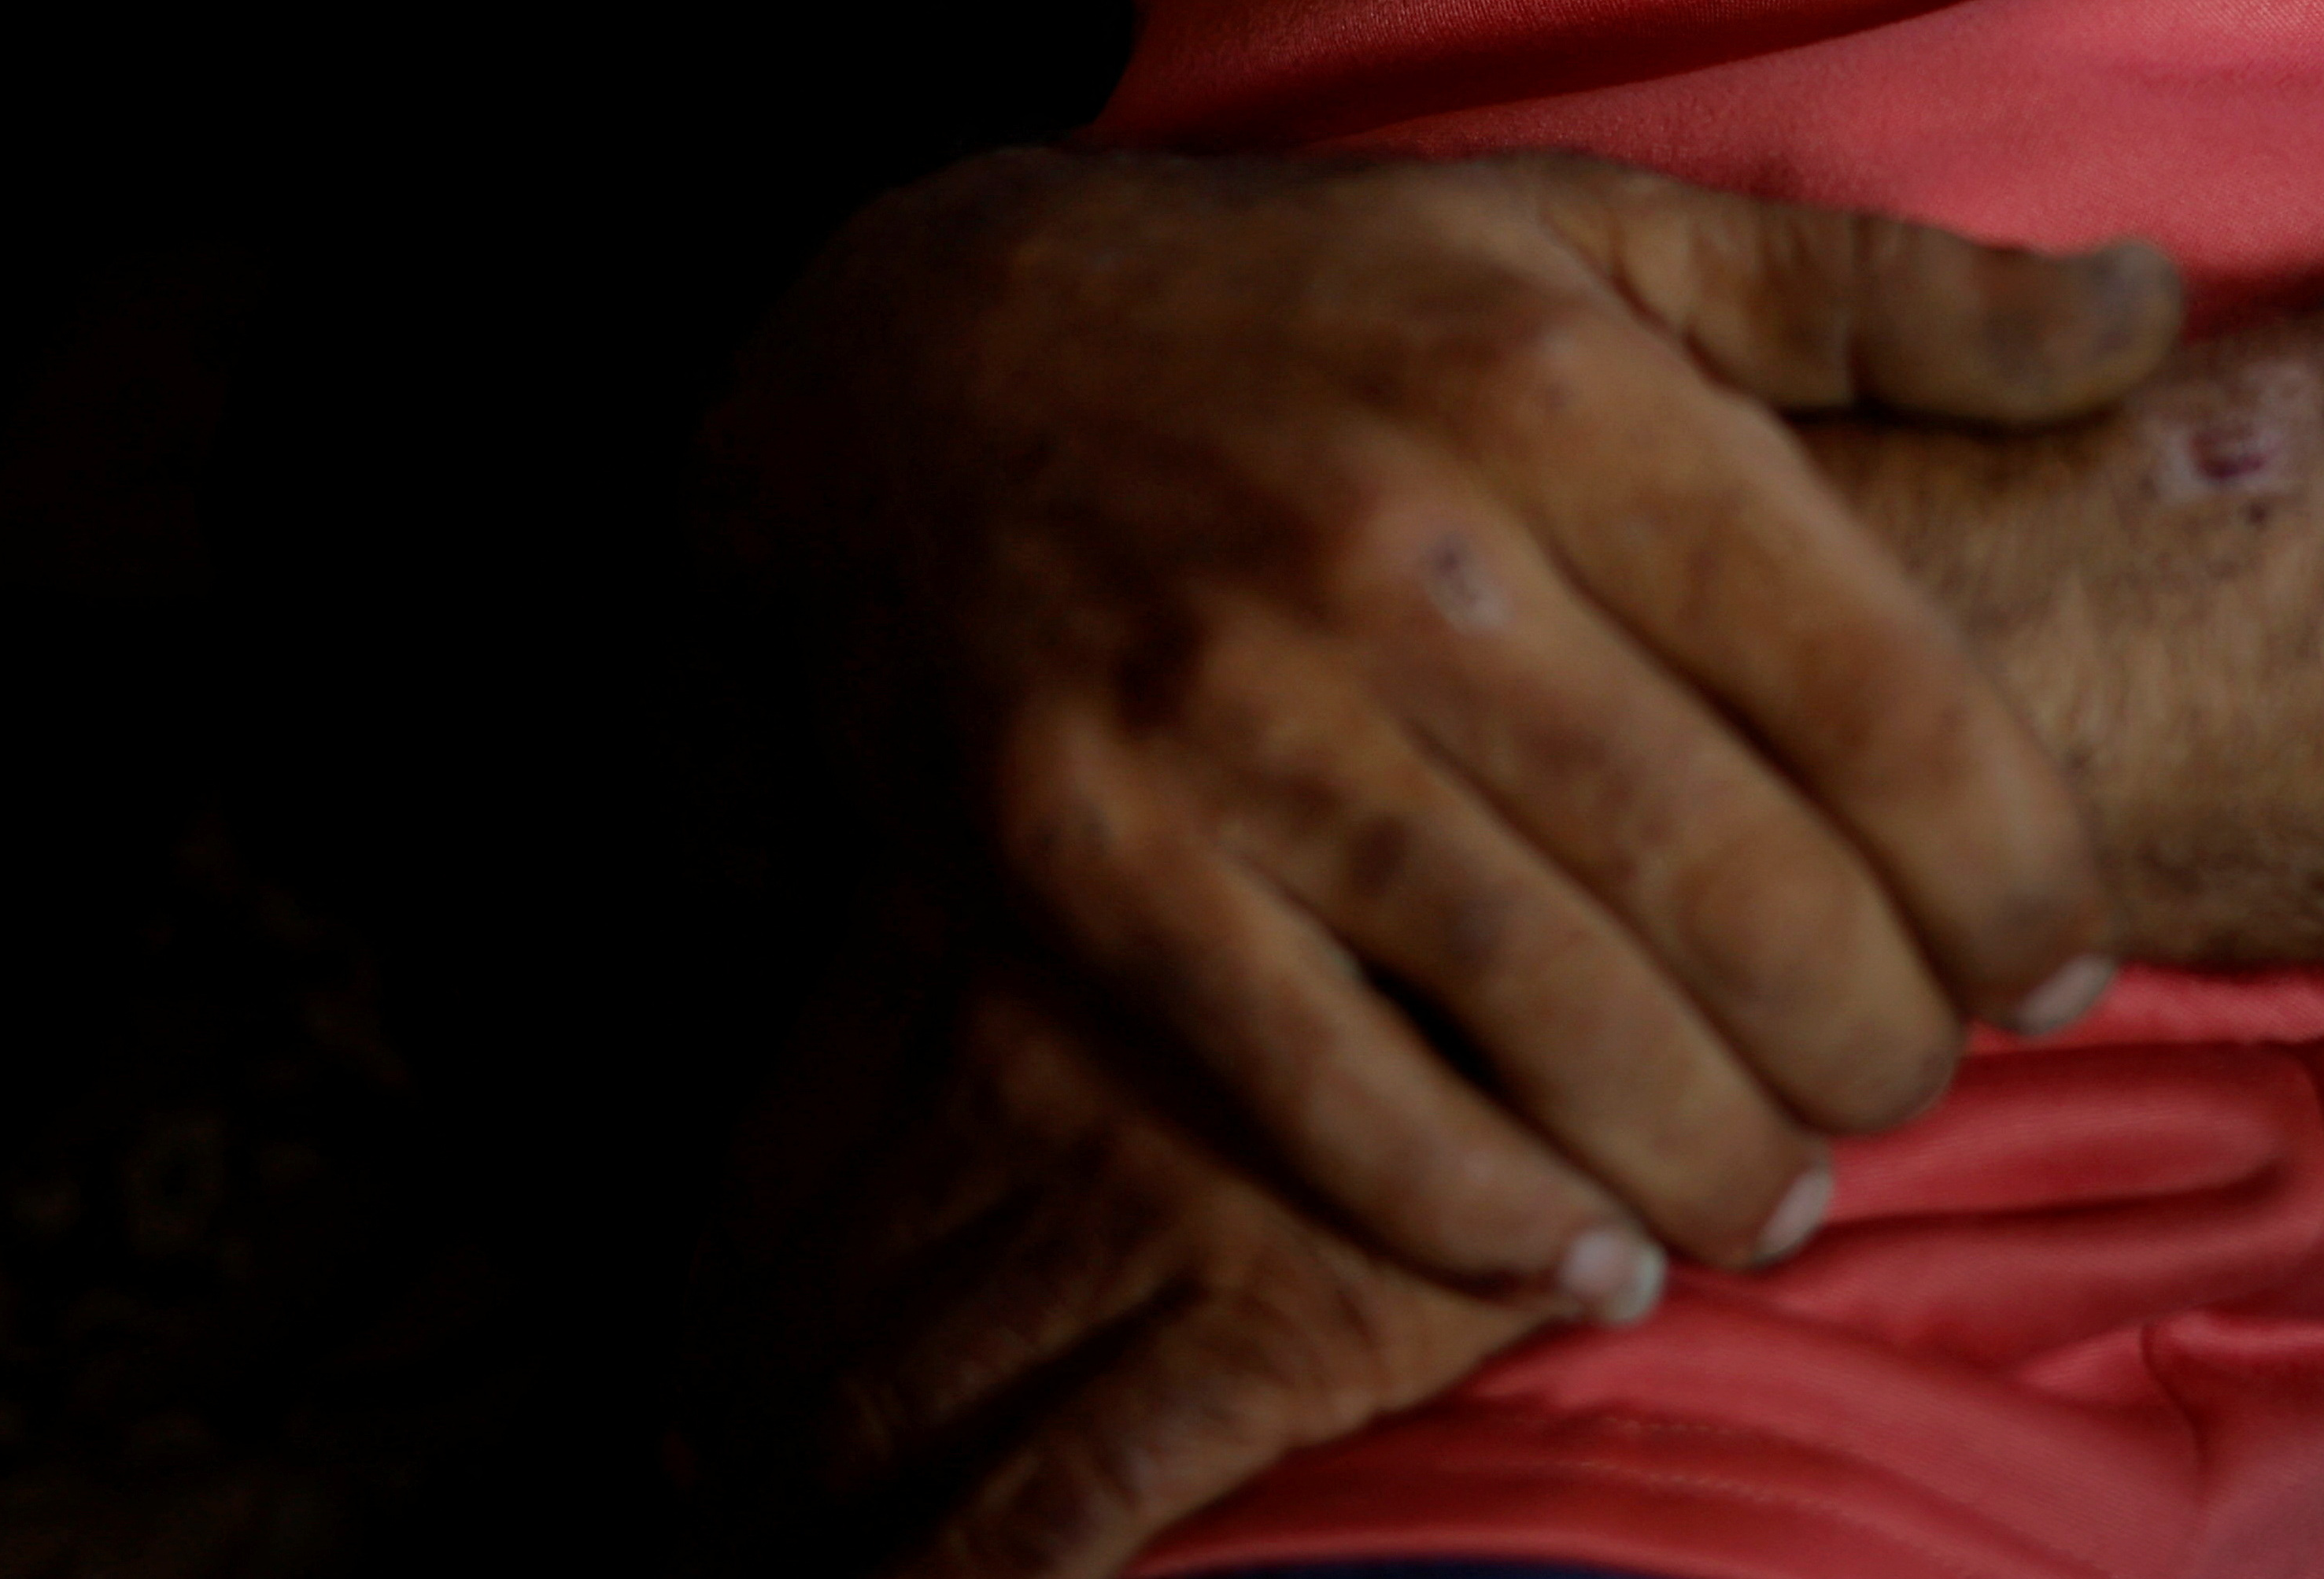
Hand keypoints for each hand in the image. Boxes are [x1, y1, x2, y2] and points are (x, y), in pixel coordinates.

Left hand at [685, 899, 1541, 1578]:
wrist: (1639, 886)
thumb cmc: (1429, 829)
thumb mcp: (1214, 817)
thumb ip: (1081, 907)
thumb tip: (934, 1005)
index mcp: (990, 949)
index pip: (779, 1171)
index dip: (713, 1306)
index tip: (684, 1393)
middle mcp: (1026, 1087)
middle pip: (815, 1311)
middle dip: (741, 1445)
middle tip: (704, 1526)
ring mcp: (1136, 1218)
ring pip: (896, 1419)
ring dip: (814, 1530)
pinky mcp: (1260, 1333)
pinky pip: (1047, 1511)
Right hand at [699, 149, 2173, 1540]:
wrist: (917, 354)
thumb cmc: (1321, 302)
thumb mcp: (1600, 232)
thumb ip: (1890, 292)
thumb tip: (2155, 309)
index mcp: (1565, 394)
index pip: (1871, 680)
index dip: (2009, 859)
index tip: (2062, 958)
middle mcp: (1406, 556)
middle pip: (1732, 877)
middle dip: (1877, 1035)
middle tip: (1920, 1084)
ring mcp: (1226, 717)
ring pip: (1545, 1009)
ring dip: (1707, 1151)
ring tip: (1782, 1195)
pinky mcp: (1079, 856)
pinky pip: (1320, 1092)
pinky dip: (1475, 1212)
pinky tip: (1580, 1256)